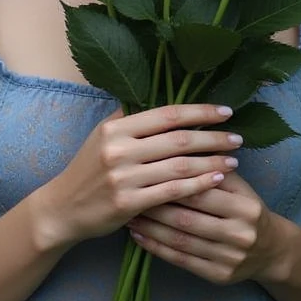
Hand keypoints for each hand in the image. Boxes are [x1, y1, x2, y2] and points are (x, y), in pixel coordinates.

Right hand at [37, 104, 241, 247]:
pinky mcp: (128, 204)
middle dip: (213, 137)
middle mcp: (119, 149)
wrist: (62, 208)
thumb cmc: (88, 169)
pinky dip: (198, 185)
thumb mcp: (102, 136)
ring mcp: (123, 177)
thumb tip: (160, 92)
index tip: (226, 111)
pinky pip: (172, 192)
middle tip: (237, 137)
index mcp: (116, 127)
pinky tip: (216, 181)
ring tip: (233, 161)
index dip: (199, 111)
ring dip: (211, 163)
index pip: (167, 114)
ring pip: (179, 166)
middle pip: (178, 139)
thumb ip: (130, 119)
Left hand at [127, 171, 285, 285]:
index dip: (172, 182)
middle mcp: (240, 233)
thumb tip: (178, 142)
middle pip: (187, 218)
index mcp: (246, 206)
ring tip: (129, 215)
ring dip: (150, 228)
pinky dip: (157, 248)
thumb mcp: (239, 186)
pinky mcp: (219, 276)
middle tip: (129, 194)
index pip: (201, 192)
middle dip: (155, 206)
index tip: (145, 173)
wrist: (272, 250)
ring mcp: (230, 258)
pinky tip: (139, 237)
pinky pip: (181, 261)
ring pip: (181, 240)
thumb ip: (214, 168)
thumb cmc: (246, 209)